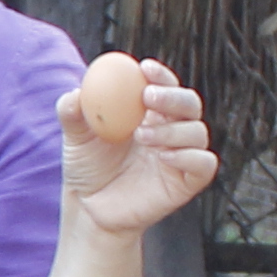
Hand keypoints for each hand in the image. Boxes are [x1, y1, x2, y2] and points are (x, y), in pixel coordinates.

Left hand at [61, 56, 220, 239]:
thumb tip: (76, 92)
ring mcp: (182, 155)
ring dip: (172, 129)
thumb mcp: (75, 138)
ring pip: (197, 132)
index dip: (160, 75)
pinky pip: (203, 163)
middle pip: (189, 103)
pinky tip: (163, 156)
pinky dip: (188, 156)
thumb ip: (72, 113)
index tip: (144, 68)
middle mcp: (172, 129)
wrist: (91, 208)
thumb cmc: (87, 167)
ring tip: (141, 135)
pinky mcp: (188, 181)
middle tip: (147, 97)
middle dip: (172, 96)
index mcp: (151, 112)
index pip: (165, 85)